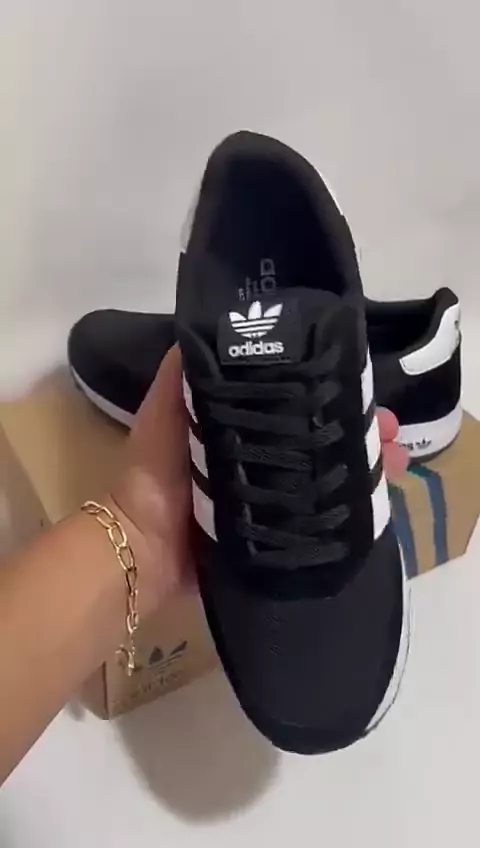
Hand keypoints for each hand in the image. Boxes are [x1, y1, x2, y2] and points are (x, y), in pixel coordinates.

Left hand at [111, 348, 407, 613]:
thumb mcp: (166, 408)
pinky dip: (352, 510)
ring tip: (398, 461)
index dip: (330, 391)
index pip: (296, 400)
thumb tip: (216, 320)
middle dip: (358, 429)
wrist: (145, 546)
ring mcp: (273, 499)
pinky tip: (381, 501)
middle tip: (392, 428)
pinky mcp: (280, 535)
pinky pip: (322, 518)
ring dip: (365, 467)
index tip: (363, 385)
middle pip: (321, 436)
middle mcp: (262, 458)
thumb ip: (184, 370)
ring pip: (330, 475)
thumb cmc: (156, 471)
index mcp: (241, 426)